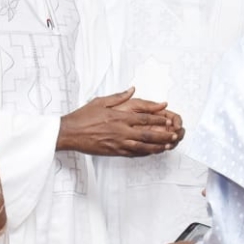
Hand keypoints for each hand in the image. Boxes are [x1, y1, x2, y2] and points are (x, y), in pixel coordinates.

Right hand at [58, 87, 183, 155]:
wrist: (69, 133)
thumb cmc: (83, 116)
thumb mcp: (100, 101)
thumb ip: (118, 97)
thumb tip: (132, 89)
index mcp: (119, 117)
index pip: (143, 118)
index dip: (157, 118)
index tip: (167, 118)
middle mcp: (120, 130)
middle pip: (147, 134)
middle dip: (163, 135)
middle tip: (174, 135)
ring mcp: (118, 142)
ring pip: (142, 147)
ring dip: (156, 147)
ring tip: (167, 146)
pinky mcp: (113, 151)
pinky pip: (132, 154)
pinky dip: (144, 153)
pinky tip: (151, 153)